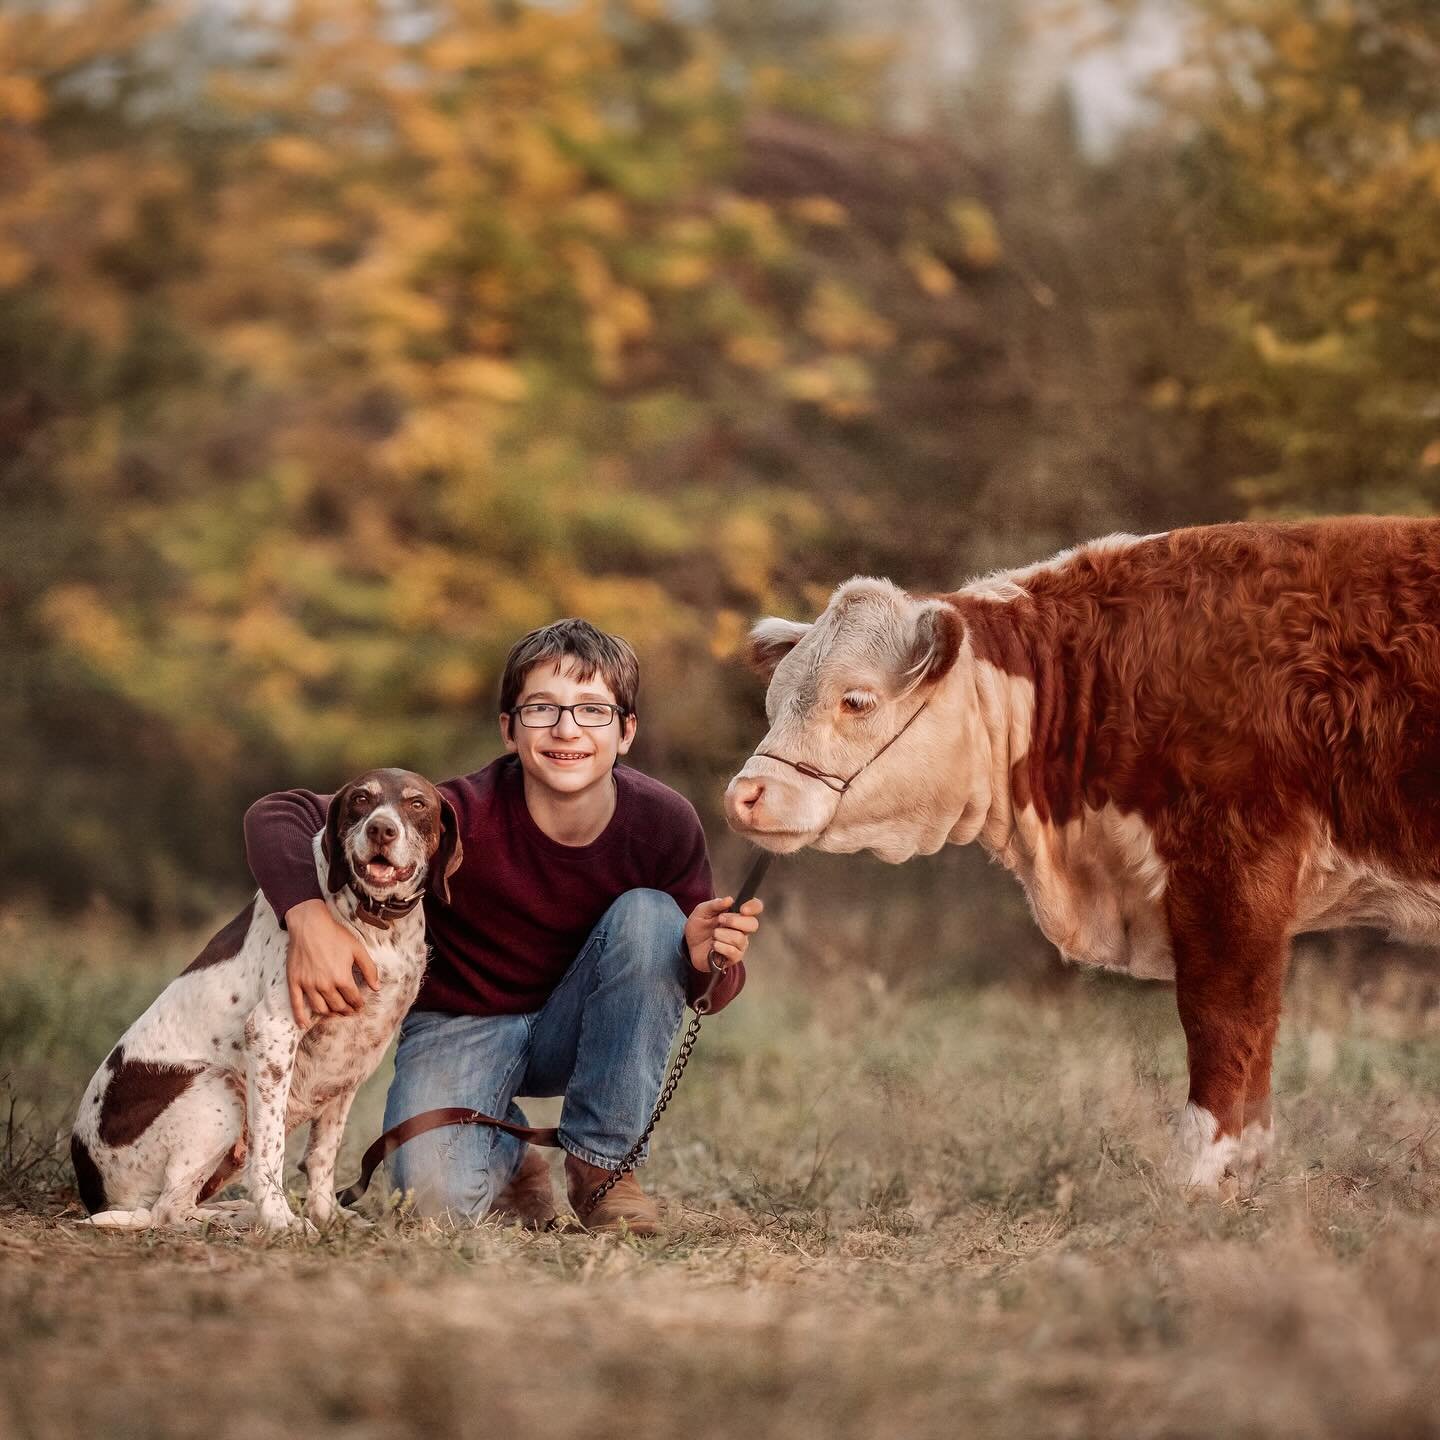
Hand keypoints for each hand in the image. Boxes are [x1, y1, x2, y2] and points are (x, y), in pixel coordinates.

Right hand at [284, 899, 380, 1027]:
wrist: (309, 925)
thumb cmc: (335, 935)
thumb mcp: (357, 949)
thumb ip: (369, 969)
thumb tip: (377, 987)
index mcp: (342, 978)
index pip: (353, 999)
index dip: (358, 1004)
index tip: (360, 1005)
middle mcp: (325, 985)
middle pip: (337, 1006)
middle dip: (346, 1011)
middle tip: (349, 1011)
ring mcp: (308, 985)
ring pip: (320, 1008)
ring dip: (329, 1014)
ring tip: (334, 1014)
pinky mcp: (295, 982)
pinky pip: (297, 1004)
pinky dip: (300, 1017)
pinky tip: (303, 1024)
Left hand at [683, 896, 763, 973]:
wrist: (689, 947)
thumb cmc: (698, 928)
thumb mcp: (702, 911)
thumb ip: (715, 904)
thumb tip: (729, 899)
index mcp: (737, 915)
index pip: (756, 908)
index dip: (754, 907)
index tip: (742, 909)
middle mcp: (742, 929)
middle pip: (753, 924)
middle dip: (734, 921)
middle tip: (720, 920)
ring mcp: (740, 944)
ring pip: (739, 938)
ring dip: (721, 935)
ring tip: (713, 935)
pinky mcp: (734, 957)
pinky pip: (733, 951)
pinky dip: (719, 946)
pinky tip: (714, 946)